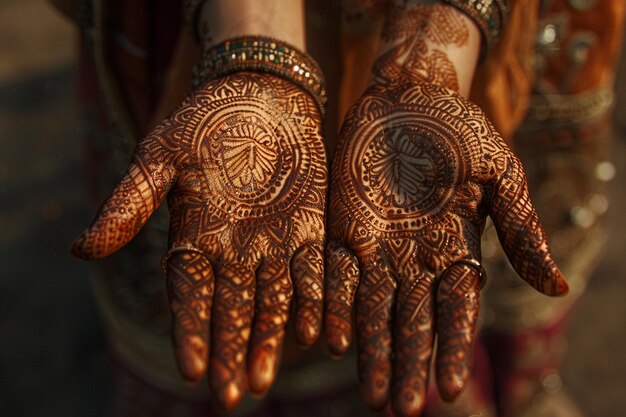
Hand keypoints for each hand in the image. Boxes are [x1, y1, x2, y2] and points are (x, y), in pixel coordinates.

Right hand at [72, 72, 326, 409]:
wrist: (260, 95)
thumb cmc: (203, 123)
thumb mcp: (160, 157)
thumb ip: (129, 203)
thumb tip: (81, 251)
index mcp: (194, 240)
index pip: (189, 296)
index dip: (190, 332)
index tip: (192, 369)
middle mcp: (234, 252)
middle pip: (232, 311)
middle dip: (231, 352)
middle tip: (232, 396)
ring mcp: (274, 243)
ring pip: (273, 302)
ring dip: (271, 340)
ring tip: (266, 379)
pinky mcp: (310, 229)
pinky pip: (315, 272)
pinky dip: (317, 302)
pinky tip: (318, 335)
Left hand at [324, 81, 567, 416]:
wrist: (409, 96)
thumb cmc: (461, 132)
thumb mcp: (499, 175)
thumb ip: (520, 229)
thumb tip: (556, 287)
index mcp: (456, 252)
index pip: (454, 313)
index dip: (450, 349)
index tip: (447, 390)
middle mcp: (415, 260)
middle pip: (410, 322)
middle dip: (406, 364)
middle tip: (399, 409)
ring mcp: (377, 247)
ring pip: (371, 309)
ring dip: (370, 351)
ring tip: (370, 394)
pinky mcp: (343, 229)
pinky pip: (333, 273)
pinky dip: (331, 305)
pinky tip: (329, 339)